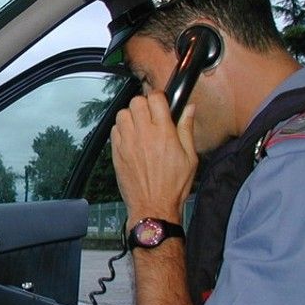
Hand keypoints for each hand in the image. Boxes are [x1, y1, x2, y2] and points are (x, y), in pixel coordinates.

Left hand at [111, 92, 197, 223]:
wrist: (153, 206)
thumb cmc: (173, 186)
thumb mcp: (190, 157)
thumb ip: (187, 129)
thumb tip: (189, 108)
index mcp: (164, 132)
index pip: (155, 98)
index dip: (159, 98)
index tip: (162, 104)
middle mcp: (143, 134)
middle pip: (136, 101)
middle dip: (144, 105)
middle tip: (151, 116)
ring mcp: (127, 143)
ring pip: (122, 114)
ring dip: (131, 116)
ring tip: (140, 127)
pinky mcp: (117, 152)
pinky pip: (114, 130)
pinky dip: (121, 129)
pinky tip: (131, 138)